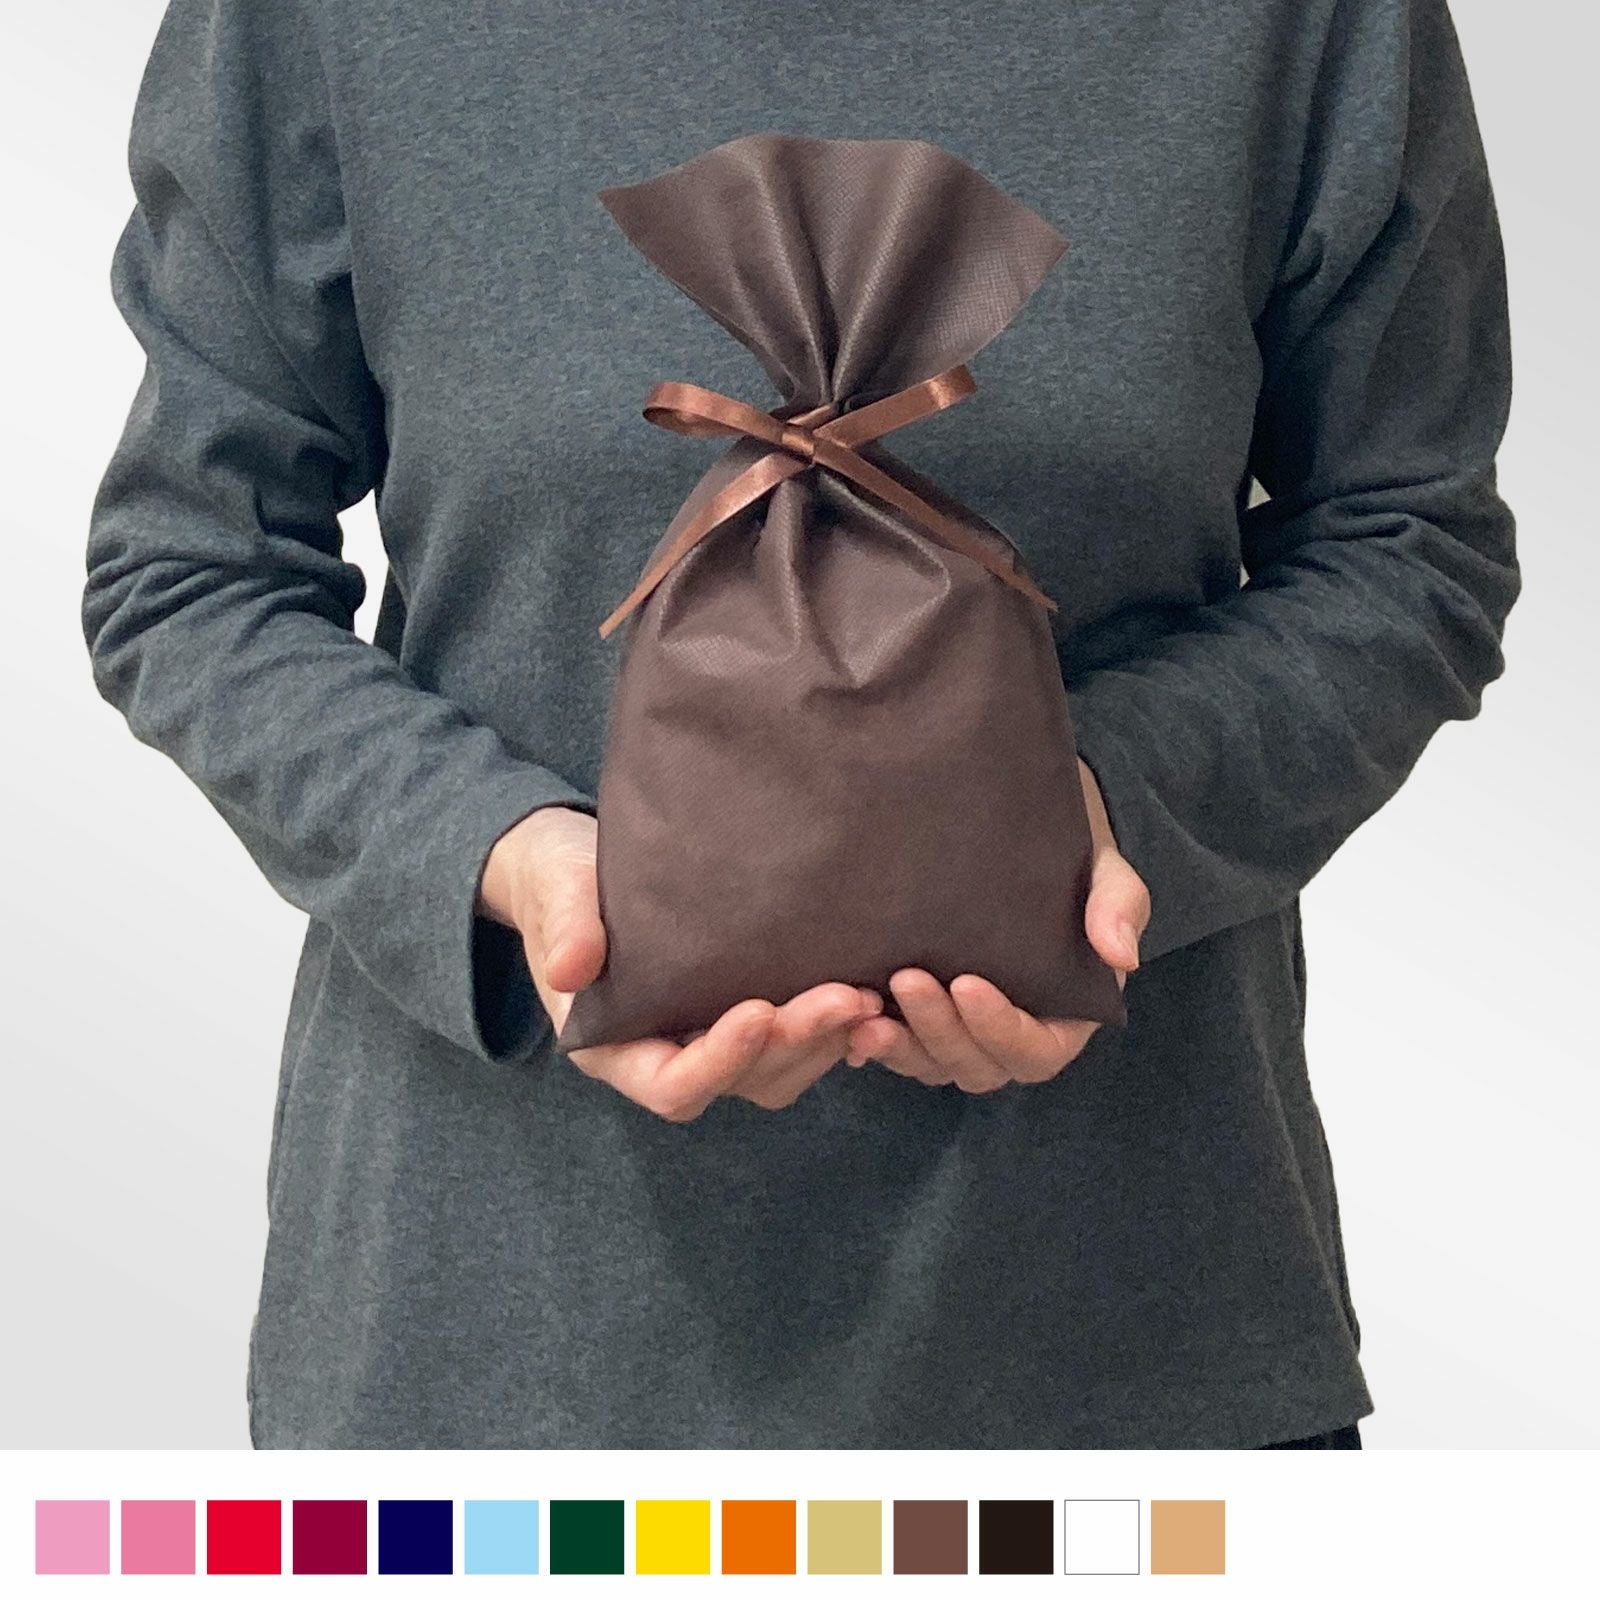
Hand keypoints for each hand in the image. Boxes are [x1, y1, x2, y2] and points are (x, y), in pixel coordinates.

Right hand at [477, 806, 881, 1119]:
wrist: (576, 865)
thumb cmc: (561, 880)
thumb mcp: (556, 892)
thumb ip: (566, 929)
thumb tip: (568, 971)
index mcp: (615, 1048)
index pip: (673, 1085)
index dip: (722, 1060)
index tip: (759, 1009)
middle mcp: (668, 1055)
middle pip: (741, 1081)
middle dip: (795, 1043)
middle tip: (846, 997)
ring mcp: (708, 1039)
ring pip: (778, 1071)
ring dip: (823, 1041)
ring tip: (867, 996)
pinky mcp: (741, 1012)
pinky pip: (793, 1042)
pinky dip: (830, 1029)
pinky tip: (871, 997)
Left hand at [842, 759, 1149, 1091]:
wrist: (1016, 842)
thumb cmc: (1070, 862)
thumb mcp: (1105, 874)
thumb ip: (1120, 908)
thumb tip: (1122, 955)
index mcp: (1062, 1019)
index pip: (1034, 1050)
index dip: (1000, 1028)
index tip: (968, 982)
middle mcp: (1009, 1039)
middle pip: (976, 1065)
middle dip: (939, 1031)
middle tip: (907, 979)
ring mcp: (960, 1034)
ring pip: (930, 1066)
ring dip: (898, 1047)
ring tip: (863, 1012)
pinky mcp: (917, 1020)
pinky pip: (894, 1049)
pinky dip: (869, 1042)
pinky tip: (843, 1018)